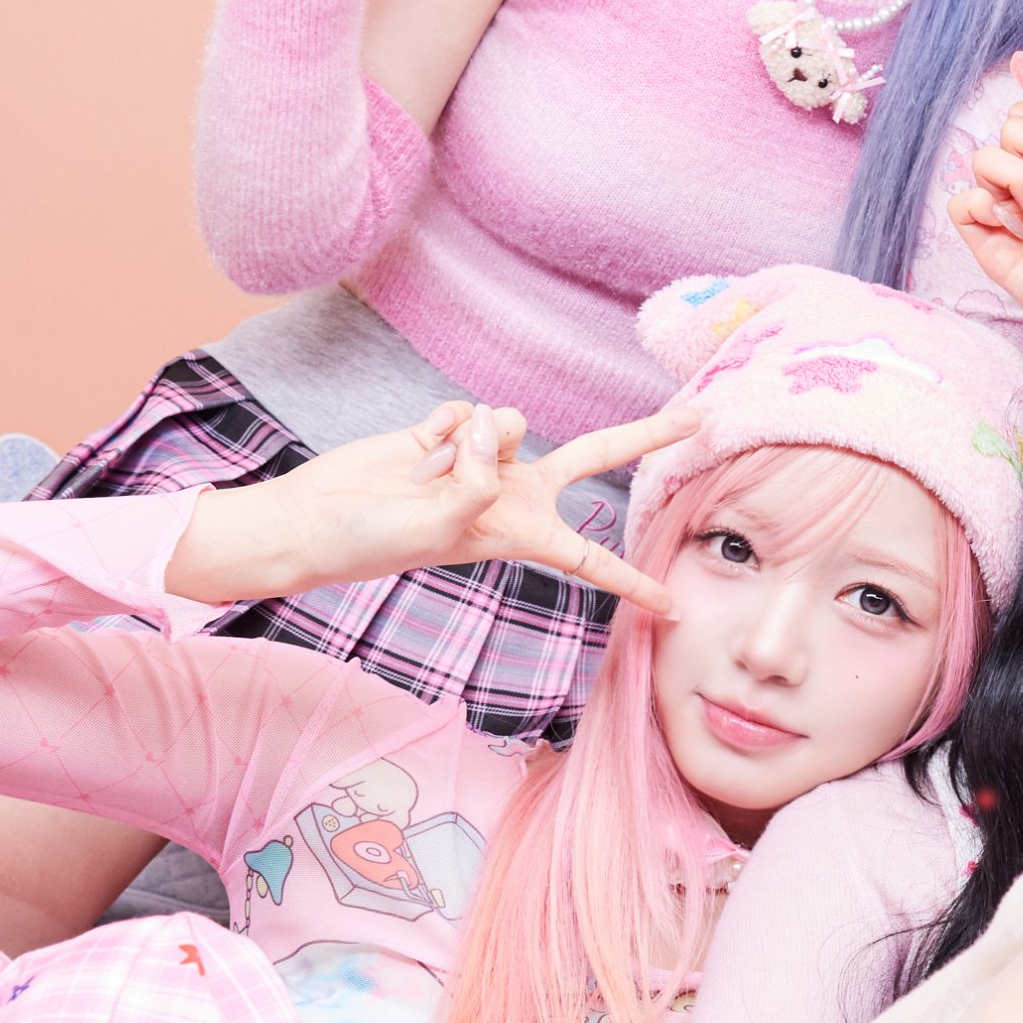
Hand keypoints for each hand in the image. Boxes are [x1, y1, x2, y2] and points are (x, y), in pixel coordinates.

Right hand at [167, 401, 695, 615]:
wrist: (321, 518)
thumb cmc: (377, 540)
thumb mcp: (439, 527)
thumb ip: (479, 479)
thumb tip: (498, 423)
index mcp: (521, 535)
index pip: (592, 562)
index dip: (635, 581)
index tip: (674, 609)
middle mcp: (515, 494)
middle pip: (595, 456)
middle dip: (646, 434)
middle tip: (700, 416)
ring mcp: (486, 460)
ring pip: (513, 421)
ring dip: (475, 439)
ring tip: (428, 472)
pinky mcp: (454, 433)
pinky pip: (471, 412)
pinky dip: (446, 428)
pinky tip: (416, 452)